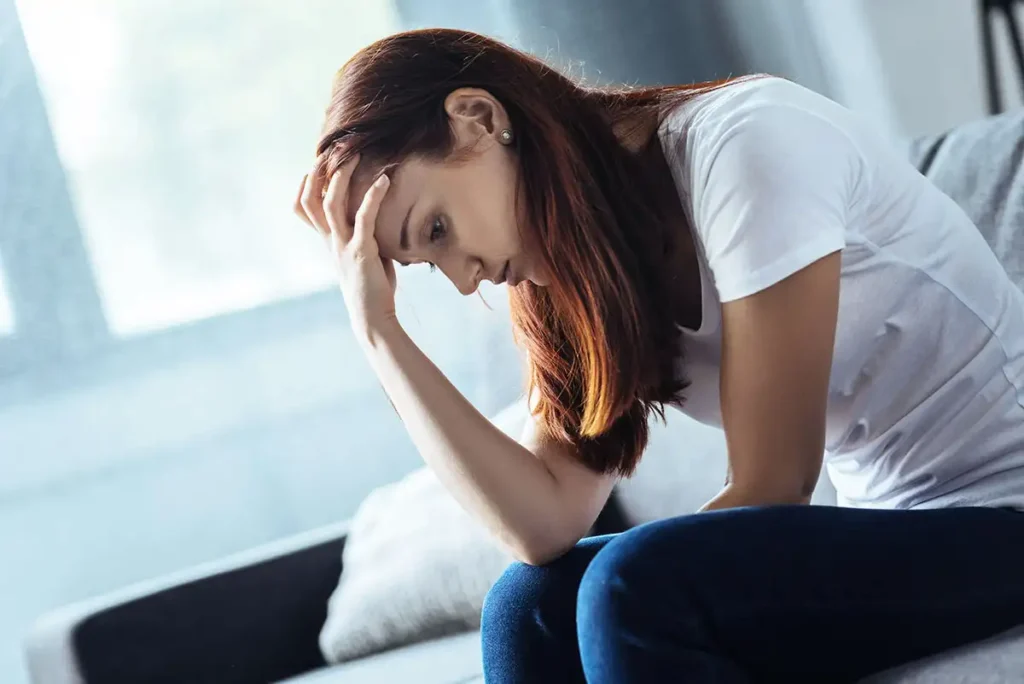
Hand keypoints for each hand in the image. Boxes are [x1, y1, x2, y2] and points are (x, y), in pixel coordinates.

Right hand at [295, 155, 397, 333]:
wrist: (373, 317)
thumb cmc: (373, 288)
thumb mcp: (365, 255)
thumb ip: (365, 235)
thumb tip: (380, 218)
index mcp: (328, 242)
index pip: (303, 208)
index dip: (306, 184)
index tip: (319, 162)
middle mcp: (330, 242)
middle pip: (312, 199)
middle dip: (321, 171)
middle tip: (337, 147)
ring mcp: (343, 246)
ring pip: (331, 203)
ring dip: (342, 176)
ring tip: (356, 155)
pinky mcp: (362, 251)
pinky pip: (364, 217)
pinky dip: (373, 195)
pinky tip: (385, 180)